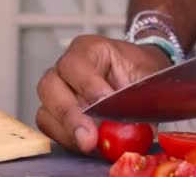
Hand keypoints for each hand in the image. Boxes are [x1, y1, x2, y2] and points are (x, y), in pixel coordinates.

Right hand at [36, 35, 170, 152]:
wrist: (140, 77)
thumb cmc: (141, 71)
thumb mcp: (149, 77)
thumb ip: (142, 99)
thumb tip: (138, 128)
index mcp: (89, 49)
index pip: (76, 63)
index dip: (87, 85)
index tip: (103, 103)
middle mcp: (66, 68)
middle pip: (50, 86)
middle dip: (70, 115)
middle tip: (89, 137)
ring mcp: (58, 91)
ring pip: (46, 110)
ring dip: (68, 132)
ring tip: (91, 145)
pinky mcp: (57, 114)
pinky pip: (51, 128)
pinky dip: (68, 140)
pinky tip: (88, 146)